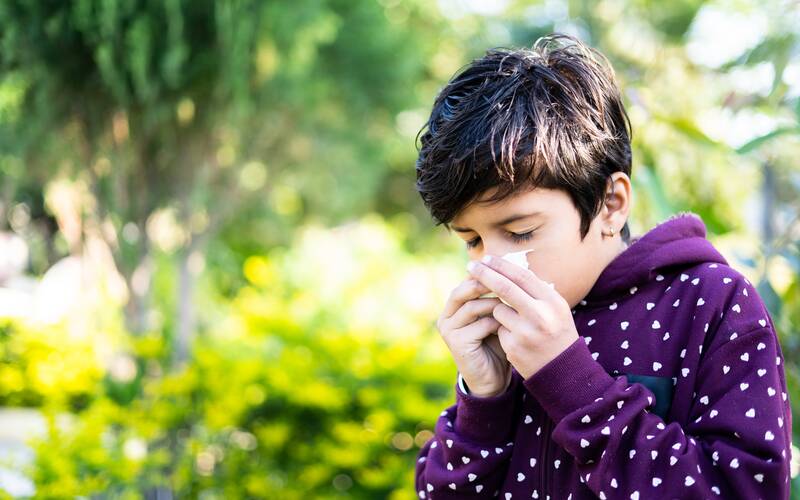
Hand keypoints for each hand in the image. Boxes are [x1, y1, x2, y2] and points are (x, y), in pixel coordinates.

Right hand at [436, 276, 512, 397]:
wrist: (492, 379)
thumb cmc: (498, 344)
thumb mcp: (497, 316)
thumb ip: (498, 297)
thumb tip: (513, 267)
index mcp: (454, 306)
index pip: (467, 281)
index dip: (486, 273)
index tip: (508, 268)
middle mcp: (447, 315)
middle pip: (463, 290)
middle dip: (486, 283)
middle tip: (509, 282)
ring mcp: (448, 329)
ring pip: (472, 307)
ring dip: (495, 306)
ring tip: (513, 308)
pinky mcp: (455, 343)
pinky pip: (478, 325)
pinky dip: (496, 324)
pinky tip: (509, 327)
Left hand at [466, 254, 579, 379]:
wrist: (562, 371)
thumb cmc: (556, 333)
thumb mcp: (555, 309)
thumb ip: (535, 290)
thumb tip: (507, 267)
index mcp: (553, 302)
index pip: (523, 276)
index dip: (502, 265)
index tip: (486, 258)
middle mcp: (541, 316)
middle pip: (505, 288)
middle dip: (484, 274)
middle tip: (470, 266)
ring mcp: (526, 332)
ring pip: (498, 309)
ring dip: (499, 312)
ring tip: (518, 325)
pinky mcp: (513, 347)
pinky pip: (498, 329)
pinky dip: (503, 331)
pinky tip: (518, 341)